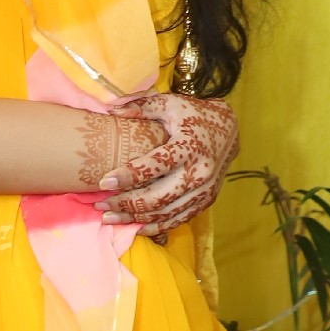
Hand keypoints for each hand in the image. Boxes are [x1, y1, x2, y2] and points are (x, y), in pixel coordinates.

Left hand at [96, 93, 237, 233]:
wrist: (229, 131)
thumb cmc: (194, 115)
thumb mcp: (171, 104)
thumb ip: (143, 108)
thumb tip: (113, 113)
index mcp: (189, 147)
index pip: (154, 166)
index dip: (127, 176)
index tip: (102, 183)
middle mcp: (198, 173)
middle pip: (157, 197)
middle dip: (125, 204)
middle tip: (100, 206)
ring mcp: (203, 191)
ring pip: (165, 213)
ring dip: (134, 219)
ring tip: (109, 218)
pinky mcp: (205, 201)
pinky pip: (177, 220)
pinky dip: (154, 226)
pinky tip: (133, 226)